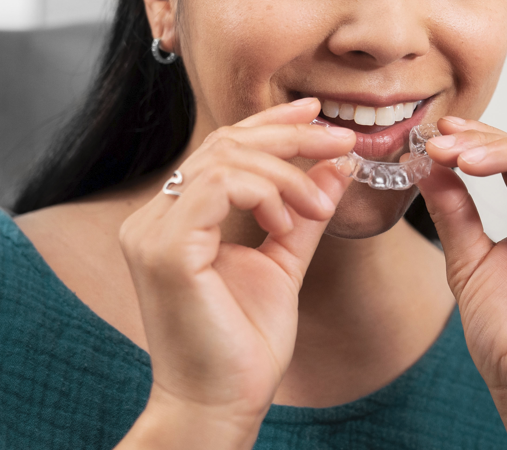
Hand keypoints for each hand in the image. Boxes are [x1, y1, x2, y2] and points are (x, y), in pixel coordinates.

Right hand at [116, 98, 354, 449]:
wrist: (221, 406)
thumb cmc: (245, 342)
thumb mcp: (283, 262)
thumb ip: (303, 212)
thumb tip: (335, 166)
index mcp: (176, 216)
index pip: (222, 147)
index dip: (271, 122)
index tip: (315, 113)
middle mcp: (155, 216)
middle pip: (225, 143)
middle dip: (290, 135)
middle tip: (340, 140)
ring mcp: (153, 230)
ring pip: (226, 158)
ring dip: (286, 172)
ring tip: (318, 206)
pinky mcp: (166, 248)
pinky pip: (219, 187)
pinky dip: (265, 193)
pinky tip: (289, 222)